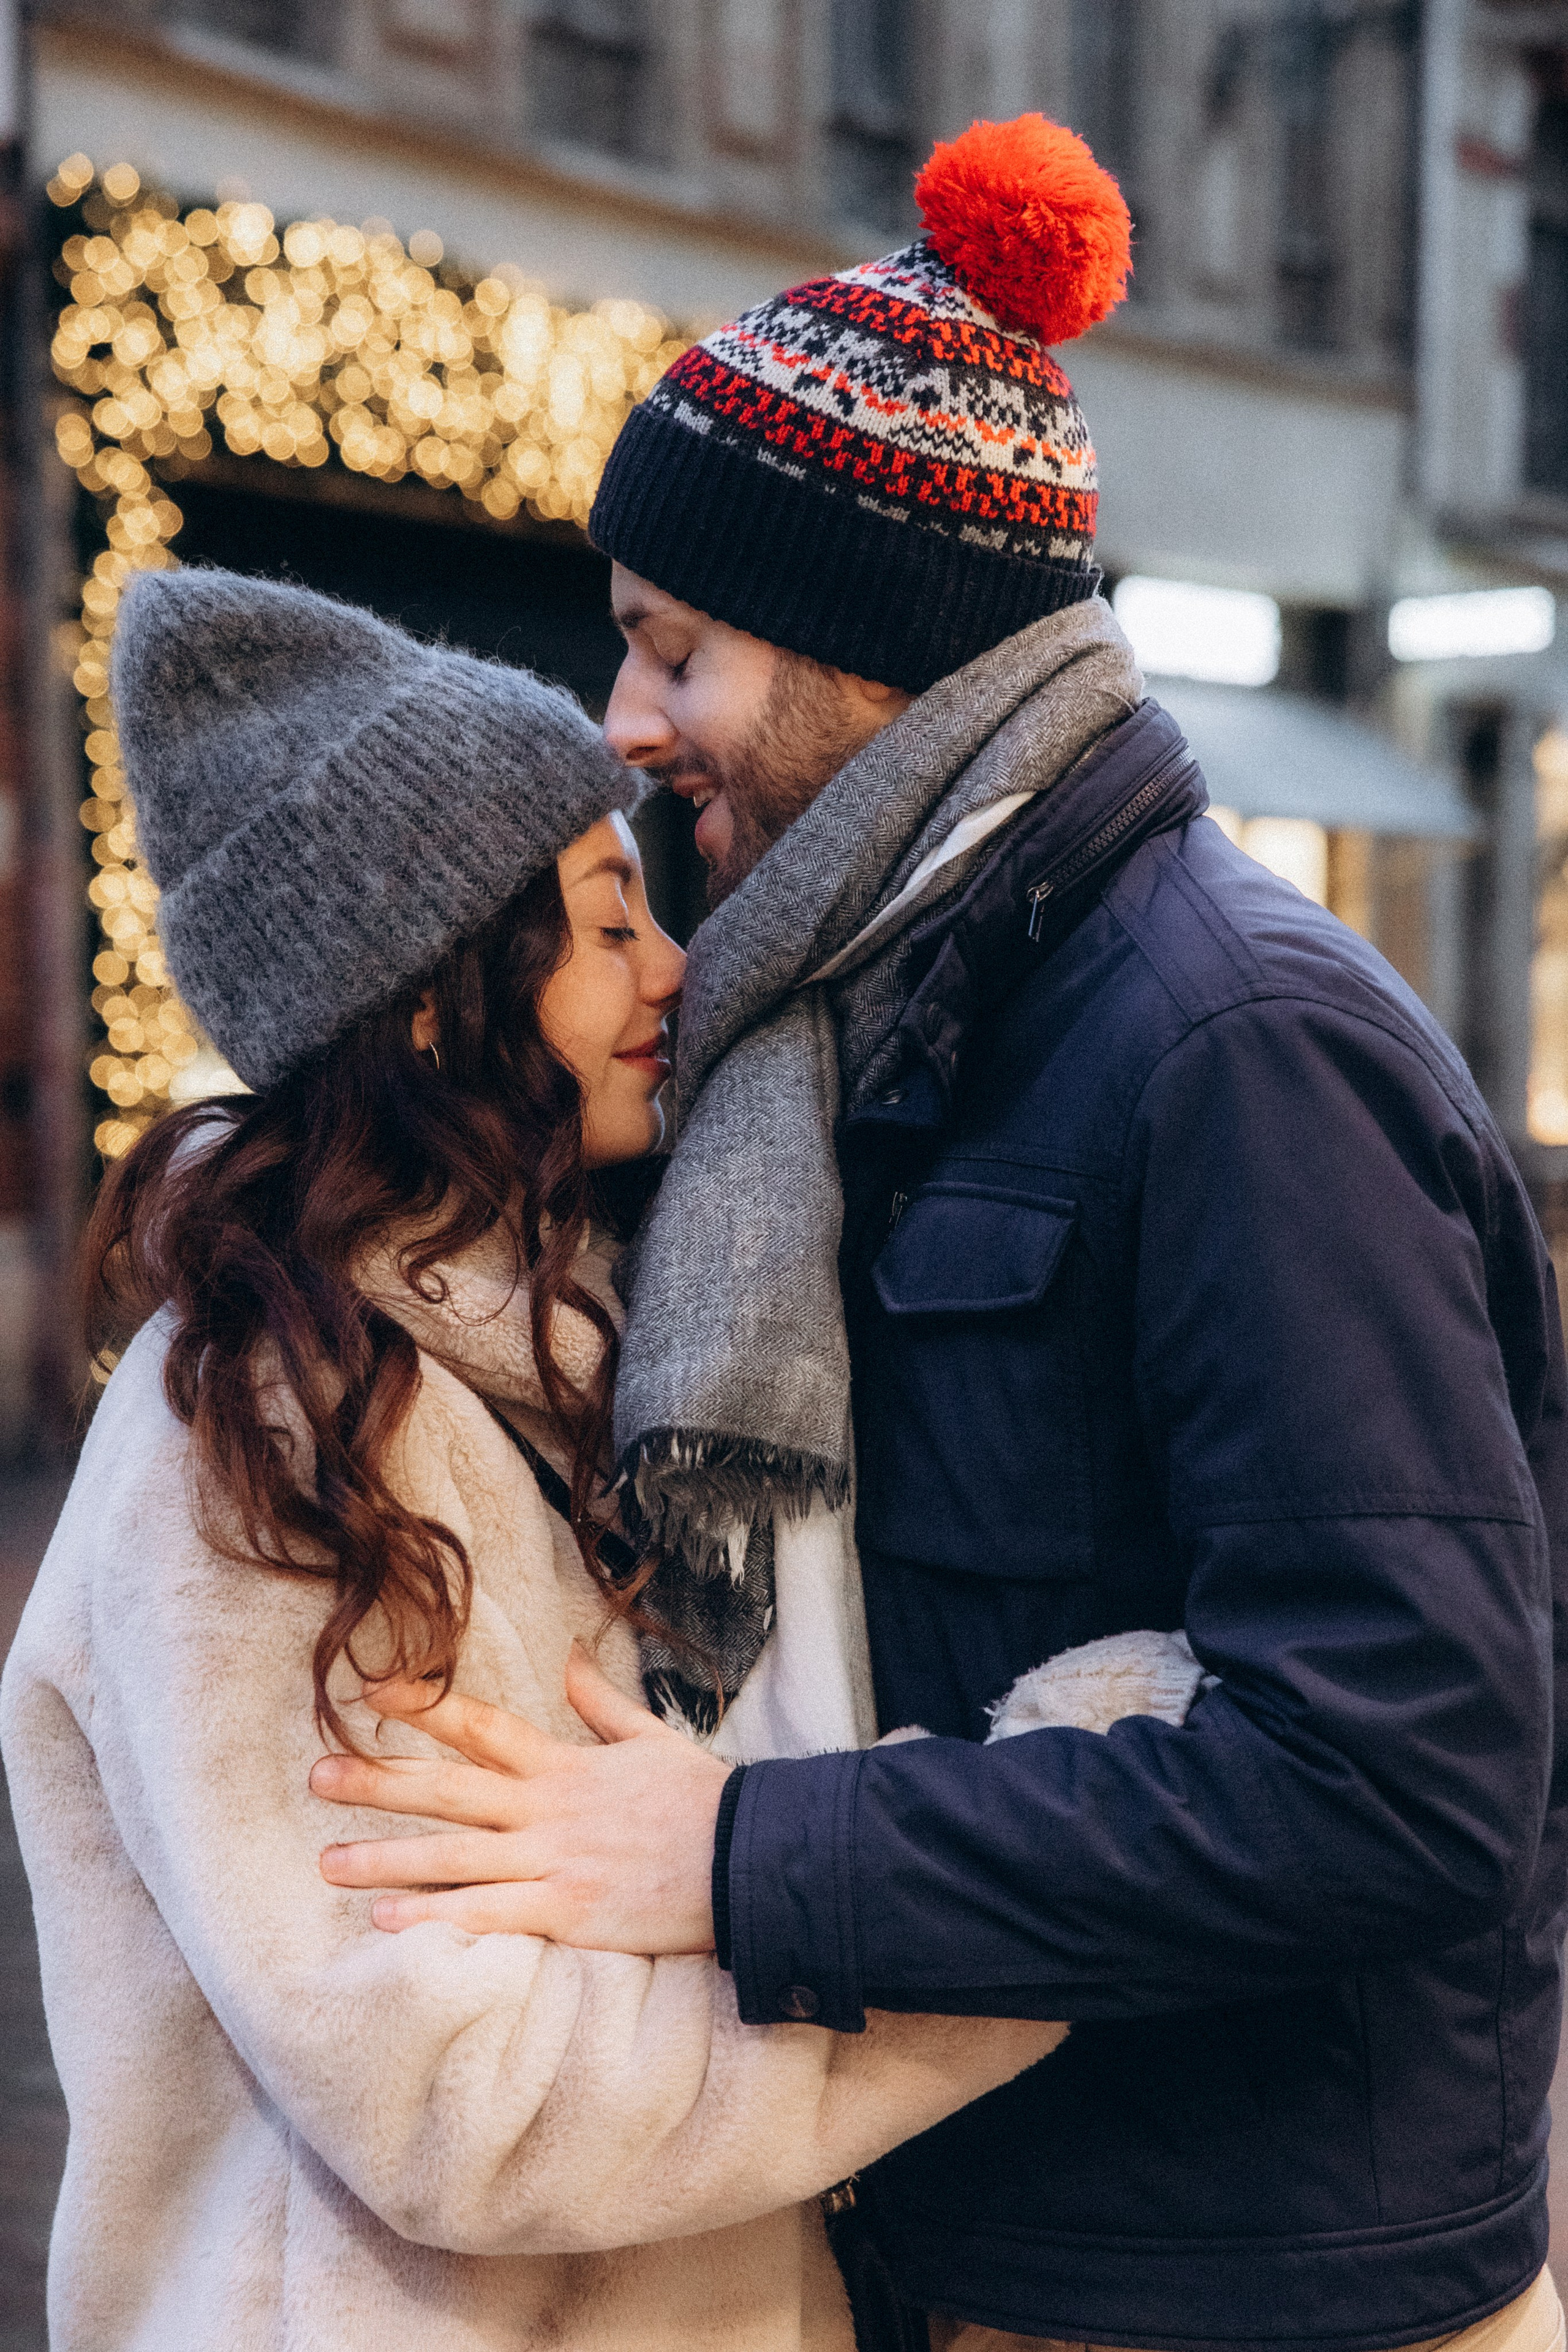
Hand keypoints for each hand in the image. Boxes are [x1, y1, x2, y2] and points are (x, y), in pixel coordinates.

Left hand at [311, 1643, 730, 1951]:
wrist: (749, 1859)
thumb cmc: (703, 1801)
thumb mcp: (651, 1739)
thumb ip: (601, 1703)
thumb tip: (569, 1655)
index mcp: (564, 1766)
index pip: (482, 1726)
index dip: (425, 1705)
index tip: (372, 1688)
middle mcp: (547, 1811)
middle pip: (449, 1791)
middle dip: (380, 1781)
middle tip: (317, 1775)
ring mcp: (554, 1863)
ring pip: (454, 1859)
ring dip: (386, 1859)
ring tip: (327, 1862)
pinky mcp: (568, 1914)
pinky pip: (489, 1914)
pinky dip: (436, 1917)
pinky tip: (387, 1922)